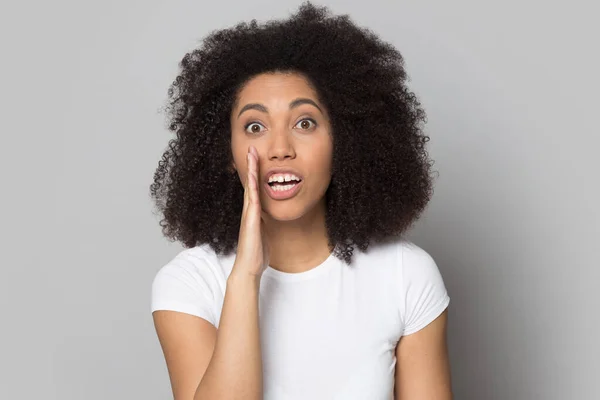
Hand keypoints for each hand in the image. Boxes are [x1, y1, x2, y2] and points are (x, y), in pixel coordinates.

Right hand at [232, 146, 269, 277]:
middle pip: (250, 183)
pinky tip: (253, 177)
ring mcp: (248, 215)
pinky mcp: (251, 222)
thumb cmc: (256, 253)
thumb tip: (269, 219)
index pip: (254, 188)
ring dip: (250, 171)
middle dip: (251, 166)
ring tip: (251, 155)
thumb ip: (265, 224)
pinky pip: (252, 201)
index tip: (257, 158)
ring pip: (249, 188)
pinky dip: (251, 188)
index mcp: (253, 213)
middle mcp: (249, 211)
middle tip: (252, 149)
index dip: (255, 173)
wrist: (249, 268)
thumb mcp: (264, 233)